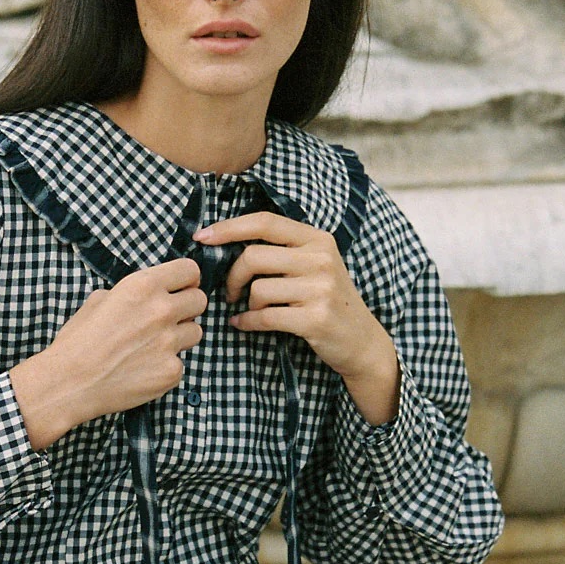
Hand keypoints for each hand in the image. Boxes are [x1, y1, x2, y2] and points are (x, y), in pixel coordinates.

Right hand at [9, 258, 206, 447]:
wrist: (69, 383)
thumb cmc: (78, 341)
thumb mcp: (99, 301)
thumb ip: (130, 293)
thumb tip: (147, 295)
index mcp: (143, 286)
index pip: (190, 270)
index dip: (187, 280)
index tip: (182, 288)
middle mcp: (161, 311)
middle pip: (200, 300)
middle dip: (187, 307)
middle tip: (169, 318)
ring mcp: (170, 342)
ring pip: (195, 332)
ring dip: (179, 336)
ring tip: (151, 345)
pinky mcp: (172, 371)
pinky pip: (180, 363)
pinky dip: (165, 365)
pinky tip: (142, 369)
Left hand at [194, 212, 400, 425]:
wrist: (361, 341)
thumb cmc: (328, 300)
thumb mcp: (315, 265)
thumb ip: (282, 251)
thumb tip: (226, 242)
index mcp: (317, 239)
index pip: (265, 222)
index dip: (229, 228)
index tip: (202, 237)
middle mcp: (321, 259)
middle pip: (253, 257)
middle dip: (233, 277)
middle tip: (230, 292)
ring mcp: (320, 289)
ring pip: (257, 289)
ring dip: (246, 304)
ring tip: (251, 310)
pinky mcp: (315, 318)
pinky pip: (264, 316)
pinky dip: (247, 322)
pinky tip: (245, 324)